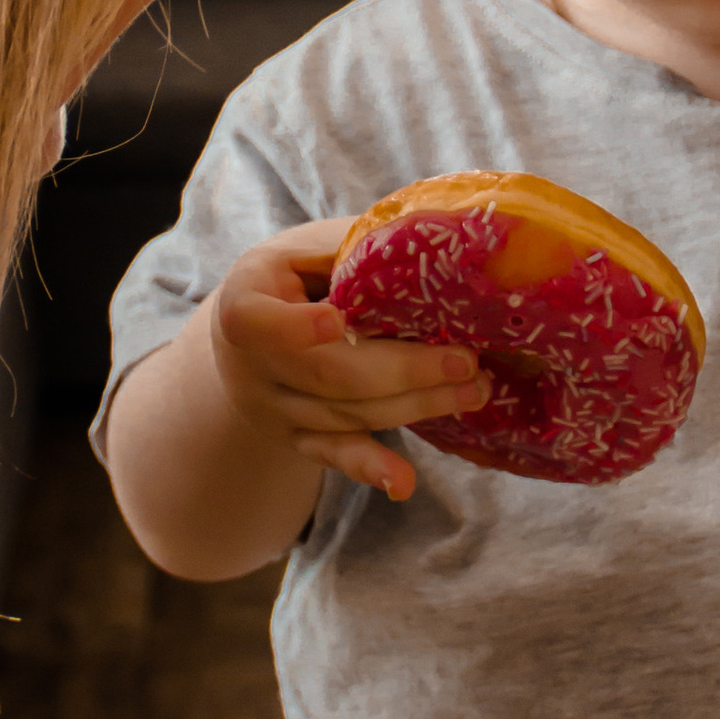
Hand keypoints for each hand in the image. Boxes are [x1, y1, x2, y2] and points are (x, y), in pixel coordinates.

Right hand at [203, 222, 489, 503]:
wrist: (250, 333)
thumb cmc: (292, 276)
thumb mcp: (305, 248)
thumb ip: (352, 246)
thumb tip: (431, 235)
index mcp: (245, 306)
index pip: (260, 323)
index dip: (295, 326)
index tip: (336, 319)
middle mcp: (252, 367)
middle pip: (329, 376)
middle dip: (404, 371)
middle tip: (466, 362)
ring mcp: (275, 410)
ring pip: (347, 416)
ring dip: (416, 406)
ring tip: (475, 389)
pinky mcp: (298, 439)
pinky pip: (335, 456)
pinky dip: (371, 469)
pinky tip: (404, 483)